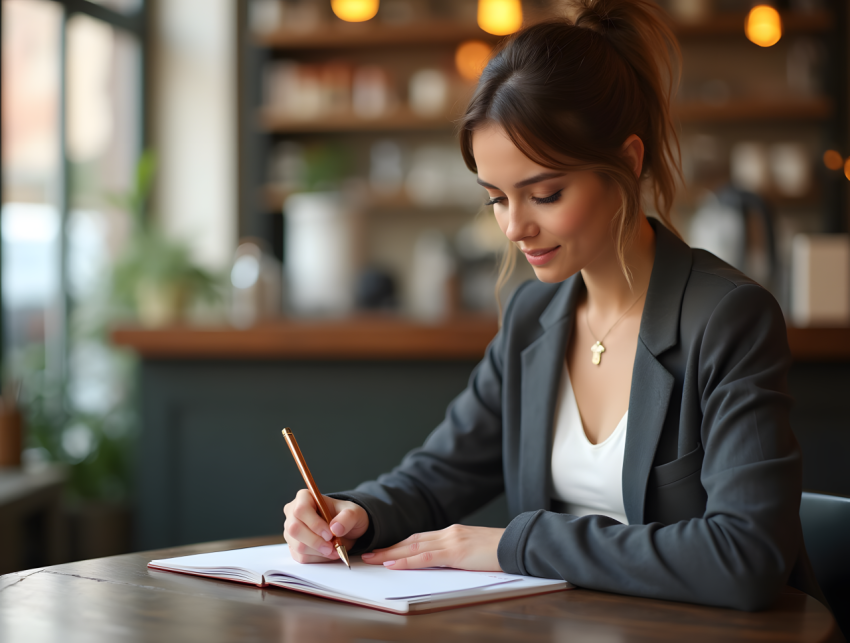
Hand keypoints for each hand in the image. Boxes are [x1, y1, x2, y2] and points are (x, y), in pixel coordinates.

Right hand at [283, 489, 368, 562]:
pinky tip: (328, 553)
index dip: (314, 524)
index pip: (301, 509)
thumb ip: (347, 518)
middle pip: (295, 529)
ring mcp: (291, 531)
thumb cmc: (345, 516)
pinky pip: (301, 557)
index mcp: (305, 498)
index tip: (330, 534)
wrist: (345, 529)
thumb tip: (335, 528)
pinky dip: (317, 558)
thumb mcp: (354, 512)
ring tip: (334, 549)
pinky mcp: (293, 546)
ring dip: (318, 551)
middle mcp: (293, 513)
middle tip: (332, 546)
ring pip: (297, 545)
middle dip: (315, 541)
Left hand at [361, 525, 504, 571]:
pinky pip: (425, 557)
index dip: (400, 543)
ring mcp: (451, 540)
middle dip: (389, 547)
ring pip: (413, 546)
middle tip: (369, 553)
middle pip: (411, 540)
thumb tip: (443, 564)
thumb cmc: (501, 552)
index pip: (420, 538)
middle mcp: (449, 533)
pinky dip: (407, 560)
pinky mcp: (456, 552)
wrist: (519, 544)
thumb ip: (458, 554)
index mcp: (453, 533)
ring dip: (391, 553)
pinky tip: (393, 564)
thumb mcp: (475, 552)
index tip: (385, 549)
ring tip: (373, 559)